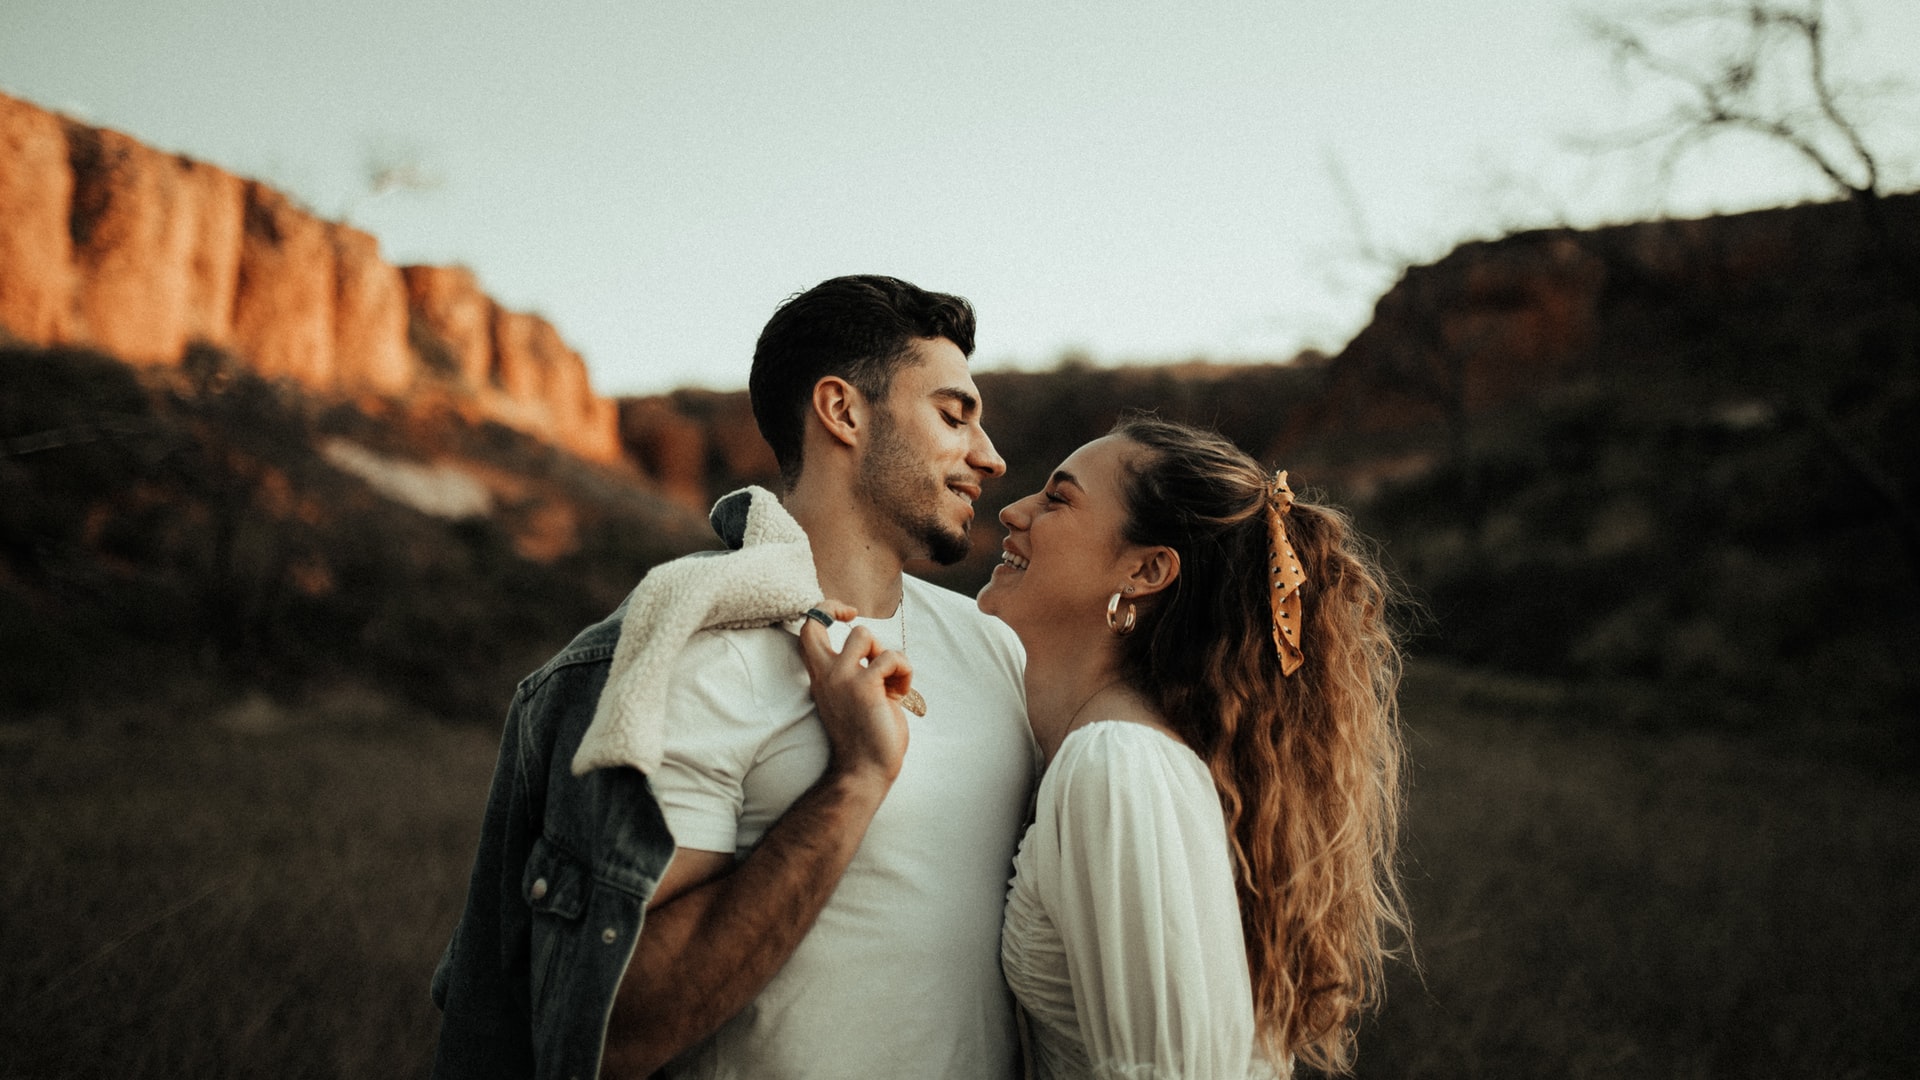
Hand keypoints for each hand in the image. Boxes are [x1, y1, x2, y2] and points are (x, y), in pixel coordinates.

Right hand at [798, 600, 911, 785]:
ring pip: (864, 634)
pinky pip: (892, 658)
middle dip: (839, 613)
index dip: (823, 610)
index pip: (807, 630)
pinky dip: (904, 672)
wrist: (866, 771)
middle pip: (818, 622)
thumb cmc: (868, 737)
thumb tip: (881, 654)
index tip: (846, 614)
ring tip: (892, 681)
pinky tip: (900, 695)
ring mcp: (842, 678)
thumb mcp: (857, 696)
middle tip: (860, 636)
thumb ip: (861, 673)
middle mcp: (826, 675)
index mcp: (822, 678)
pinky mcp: (864, 686)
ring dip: (886, 654)